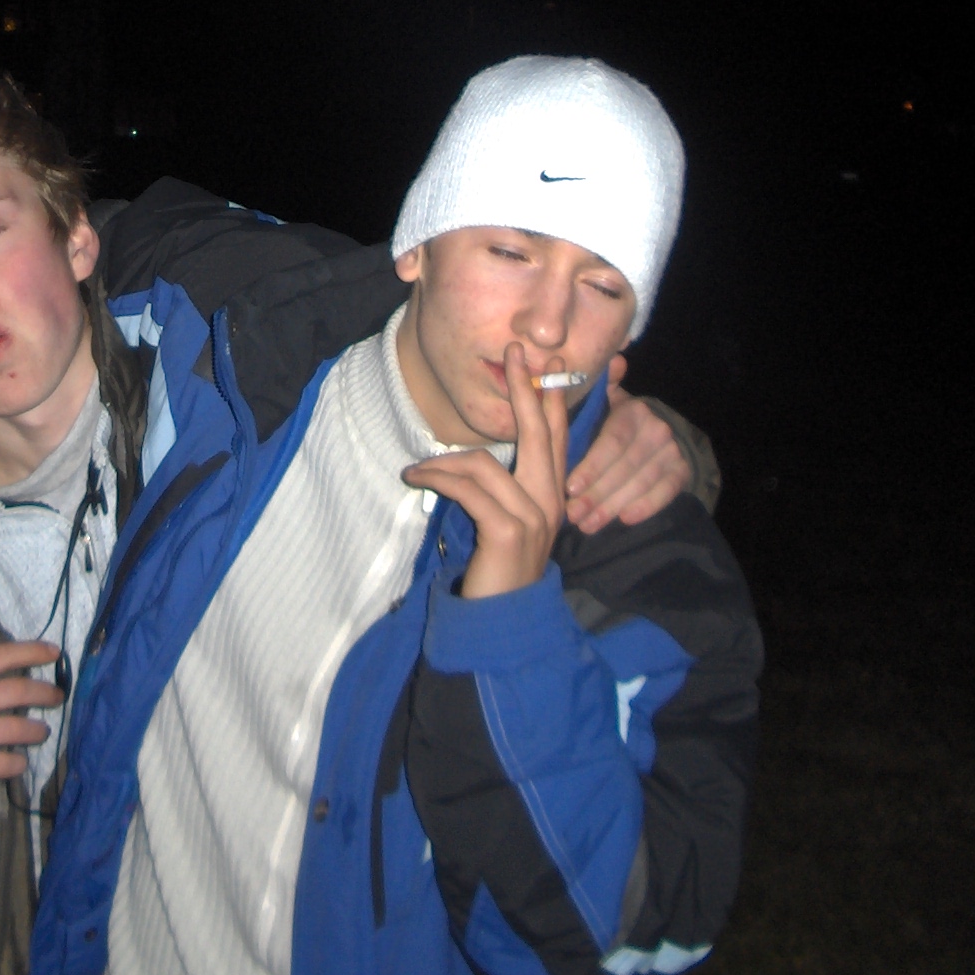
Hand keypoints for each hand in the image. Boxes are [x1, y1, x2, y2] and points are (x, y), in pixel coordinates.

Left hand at [402, 343, 570, 597]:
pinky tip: (417, 479)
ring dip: (443, 464)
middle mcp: (552, 500)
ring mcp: (534, 515)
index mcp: (554, 496)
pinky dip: (438, 479)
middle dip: (525, 389)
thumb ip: (502, 490)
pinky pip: (468, 487)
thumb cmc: (498, 572)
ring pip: (485, 463)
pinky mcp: (508, 530)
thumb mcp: (506, 523)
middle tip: (515, 351)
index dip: (553, 399)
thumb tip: (474, 458)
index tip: (548, 365)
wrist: (504, 623)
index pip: (558, 437)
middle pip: (540, 432)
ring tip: (416, 471)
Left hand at [562, 355, 691, 531]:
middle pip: (624, 466)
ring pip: (641, 482)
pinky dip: (646, 506)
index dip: (592, 465)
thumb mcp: (607, 402)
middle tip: (572, 514)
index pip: (612, 441)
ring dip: (613, 506)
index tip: (570, 486)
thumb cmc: (617, 422)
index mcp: (632, 411)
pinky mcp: (682, 472)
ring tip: (586, 524)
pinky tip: (624, 520)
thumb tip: (616, 360)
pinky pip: (665, 492)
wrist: (661, 433)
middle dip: (596, 493)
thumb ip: (602, 387)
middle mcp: (656, 429)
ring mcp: (672, 451)